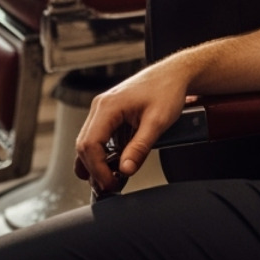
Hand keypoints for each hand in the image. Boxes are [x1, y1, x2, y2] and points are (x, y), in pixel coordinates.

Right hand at [71, 58, 190, 193]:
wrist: (174, 74)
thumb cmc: (167, 90)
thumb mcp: (157, 122)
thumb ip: (140, 148)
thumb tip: (125, 170)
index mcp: (108, 106)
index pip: (90, 145)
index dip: (97, 169)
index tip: (111, 183)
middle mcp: (101, 106)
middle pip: (84, 146)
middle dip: (95, 169)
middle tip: (111, 185)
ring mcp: (103, 109)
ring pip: (89, 143)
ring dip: (97, 163)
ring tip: (112, 178)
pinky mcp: (110, 114)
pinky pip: (99, 137)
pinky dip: (104, 153)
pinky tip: (116, 163)